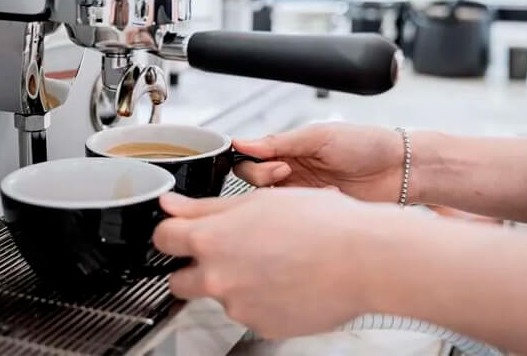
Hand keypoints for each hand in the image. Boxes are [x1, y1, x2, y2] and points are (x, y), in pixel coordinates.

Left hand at [153, 190, 385, 338]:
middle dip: (193, 267)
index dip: (171, 232)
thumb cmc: (320, 223)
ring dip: (233, 281)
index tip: (179, 231)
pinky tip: (285, 279)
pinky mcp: (262, 326)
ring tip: (272, 261)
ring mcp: (239, 307)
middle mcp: (218, 278)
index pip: (162, 239)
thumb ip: (203, 207)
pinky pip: (249, 311)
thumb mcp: (257, 201)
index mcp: (211, 240)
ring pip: (219, 295)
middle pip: (179, 280)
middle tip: (224, 252)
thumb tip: (170, 204)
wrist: (364, 259)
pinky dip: (260, 298)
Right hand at [233, 123, 403, 202]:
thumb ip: (280, 141)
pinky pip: (294, 218)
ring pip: (270, 202)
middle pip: (253, 180)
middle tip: (287, 172)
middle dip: (264, 177)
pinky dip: (305, 210)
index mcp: (288, 148)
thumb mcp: (320, 136)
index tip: (272, 162)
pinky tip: (327, 198)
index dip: (253, 162)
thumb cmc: (366, 145)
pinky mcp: (314, 214)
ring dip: (284, 196)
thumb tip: (242, 142)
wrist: (402, 170)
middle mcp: (290, 171)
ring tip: (310, 186)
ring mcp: (301, 193)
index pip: (249, 157)